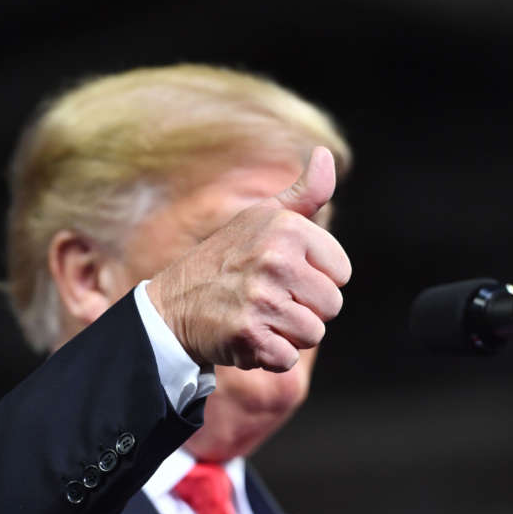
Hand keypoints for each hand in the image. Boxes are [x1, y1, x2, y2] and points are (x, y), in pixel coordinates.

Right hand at [146, 147, 351, 371]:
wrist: (171, 307)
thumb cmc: (225, 260)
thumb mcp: (261, 218)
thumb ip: (304, 194)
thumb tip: (326, 154)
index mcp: (285, 228)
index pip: (341, 272)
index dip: (316, 280)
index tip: (283, 275)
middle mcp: (275, 259)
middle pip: (331, 306)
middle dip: (304, 310)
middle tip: (268, 300)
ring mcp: (261, 298)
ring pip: (313, 334)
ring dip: (287, 334)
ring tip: (258, 317)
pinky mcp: (249, 334)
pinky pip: (288, 358)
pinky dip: (269, 356)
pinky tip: (246, 336)